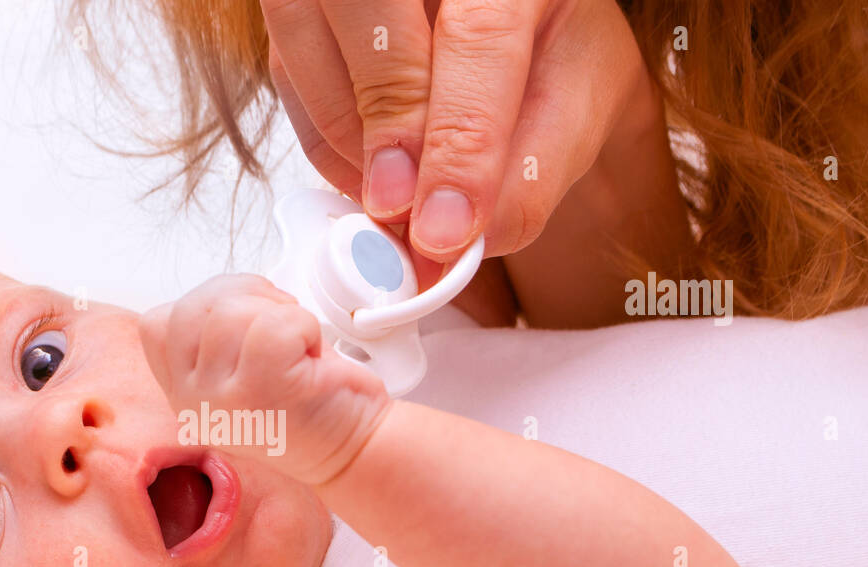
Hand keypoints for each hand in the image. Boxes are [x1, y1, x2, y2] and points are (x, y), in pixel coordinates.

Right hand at [138, 275, 391, 484]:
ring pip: (230, 310)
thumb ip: (213, 334)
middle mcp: (192, 400)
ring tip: (298, 345)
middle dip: (246, 298)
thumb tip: (224, 291)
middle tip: (282, 326)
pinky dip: (304, 325)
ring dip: (280, 312)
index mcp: (182, 391)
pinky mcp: (261, 392)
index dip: (205, 303)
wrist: (352, 448)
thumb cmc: (306, 401)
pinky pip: (274, 323)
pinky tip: (312, 354)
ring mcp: (222, 399)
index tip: (244, 323)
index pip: (157, 324)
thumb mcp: (239, 370)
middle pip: (193, 307)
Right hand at [261, 0, 653, 262]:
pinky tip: (368, 169)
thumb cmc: (553, 46)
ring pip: (307, 48)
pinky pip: (288, 74)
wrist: (522, 14)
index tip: (441, 230)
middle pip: (367, 11)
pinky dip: (324, 139)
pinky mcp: (305, 1)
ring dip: (346, 144)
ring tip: (392, 199)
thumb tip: (458, 242)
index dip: (457, 144)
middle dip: (382, 128)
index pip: (479, 37)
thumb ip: (532, 171)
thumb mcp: (579, 100)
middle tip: (400, 213)